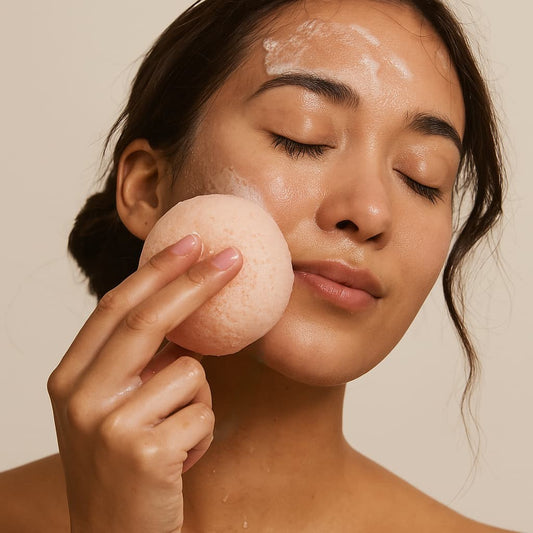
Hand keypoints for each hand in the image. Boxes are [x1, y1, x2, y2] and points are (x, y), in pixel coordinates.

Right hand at [48, 235, 241, 532]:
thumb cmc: (124, 465)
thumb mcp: (114, 407)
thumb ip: (136, 360)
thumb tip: (185, 307)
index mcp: (70, 377)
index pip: (116, 306)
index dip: (156, 270)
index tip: (190, 242)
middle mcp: (81, 396)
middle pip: (148, 319)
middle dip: (195, 282)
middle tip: (232, 257)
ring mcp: (108, 425)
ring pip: (189, 373)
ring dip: (198, 401)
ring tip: (175, 435)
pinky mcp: (143, 452)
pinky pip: (202, 414)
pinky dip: (201, 433)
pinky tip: (178, 460)